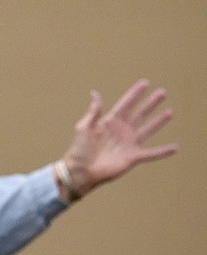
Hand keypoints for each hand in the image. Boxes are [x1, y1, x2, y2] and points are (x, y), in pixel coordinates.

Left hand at [62, 79, 177, 199]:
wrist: (80, 171)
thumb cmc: (79, 149)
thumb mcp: (84, 127)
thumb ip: (94, 111)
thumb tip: (95, 92)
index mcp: (109, 122)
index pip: (126, 104)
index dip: (135, 94)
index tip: (145, 82)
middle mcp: (121, 131)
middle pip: (140, 114)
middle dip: (151, 103)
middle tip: (163, 92)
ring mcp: (128, 144)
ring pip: (148, 129)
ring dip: (159, 122)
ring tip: (169, 112)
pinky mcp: (132, 157)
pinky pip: (151, 154)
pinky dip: (163, 151)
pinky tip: (175, 147)